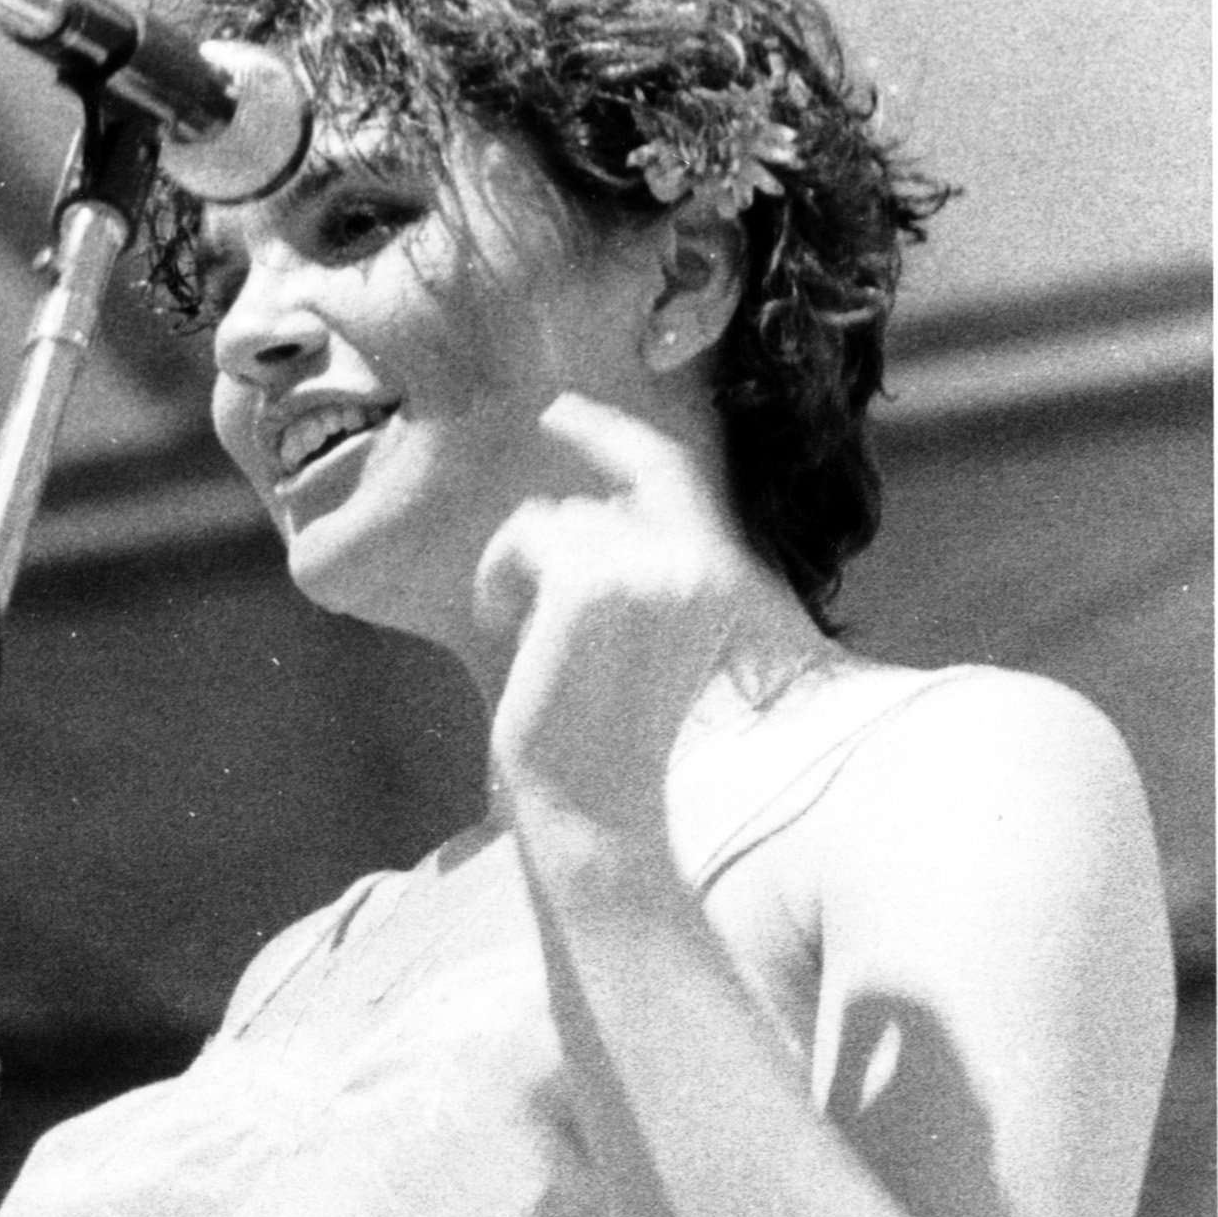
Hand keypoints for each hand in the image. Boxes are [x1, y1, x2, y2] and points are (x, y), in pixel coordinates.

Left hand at [474, 392, 748, 831]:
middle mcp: (698, 564)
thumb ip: (631, 573)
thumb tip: (585, 512)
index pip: (674, 475)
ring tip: (520, 632)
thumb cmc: (599, 737)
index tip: (563, 410)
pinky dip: (499, 578)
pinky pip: (525, 538)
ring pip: (558, 518)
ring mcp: (648, 568)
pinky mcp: (591, 583)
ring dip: (519, 565)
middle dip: (560, 496)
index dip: (615, 434)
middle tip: (538, 446)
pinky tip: (507, 629)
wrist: (594, 805)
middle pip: (612, 488)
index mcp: (718, 580)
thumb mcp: (636, 641)